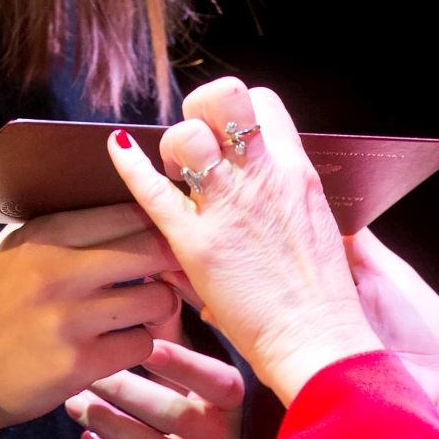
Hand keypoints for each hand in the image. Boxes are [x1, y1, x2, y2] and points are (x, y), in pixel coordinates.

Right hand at [0, 204, 180, 434]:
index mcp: (46, 233)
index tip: (166, 235)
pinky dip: (137, 346)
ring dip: (157, 308)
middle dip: (170, 261)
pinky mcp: (78, 364)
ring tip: (139, 312)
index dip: (158, 223)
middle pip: (154, 249)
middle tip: (169, 272)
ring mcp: (69, 319)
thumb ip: (65, 226)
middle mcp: (58, 270)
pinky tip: (117, 345)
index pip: (129, 211)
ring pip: (157, 300)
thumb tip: (127, 200)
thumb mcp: (15, 247)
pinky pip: (142, 345)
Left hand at [65, 339, 244, 438]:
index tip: (146, 346)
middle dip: (126, 391)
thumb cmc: (195, 400)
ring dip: (110, 423)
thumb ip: (171, 329)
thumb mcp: (191, 365)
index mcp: (236, 401)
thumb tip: (149, 277)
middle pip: (175, 414)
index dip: (184, 365)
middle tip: (88, 373)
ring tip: (75, 402)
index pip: (218, 382)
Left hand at [109, 77, 381, 405]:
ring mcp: (227, 206)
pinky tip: (116, 149)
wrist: (317, 339)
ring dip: (174, 145)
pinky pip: (152, 189)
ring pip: (184, 136)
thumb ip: (288, 198)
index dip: (239, 111)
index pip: (263, 102)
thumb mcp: (318, 225)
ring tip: (174, 169)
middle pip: (222, 100)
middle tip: (198, 145)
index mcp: (295, 171)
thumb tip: (269, 190)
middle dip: (203, 111)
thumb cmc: (322, 295)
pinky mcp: (196, 243)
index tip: (228, 136)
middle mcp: (261, 176)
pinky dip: (129, 166)